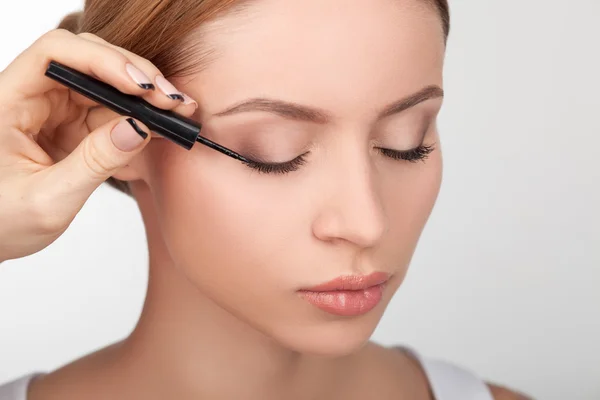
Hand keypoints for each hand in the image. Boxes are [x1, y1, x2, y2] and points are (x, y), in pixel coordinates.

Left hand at [0, 29, 196, 262]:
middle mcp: (32, 97)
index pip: (55, 55)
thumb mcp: (48, 200)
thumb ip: (93, 163)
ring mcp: (54, 110)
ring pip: (106, 84)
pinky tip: (164, 123)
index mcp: (8, 102)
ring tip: (177, 110)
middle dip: (134, 75)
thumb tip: (139, 128)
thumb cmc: (1, 221)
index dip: (101, 60)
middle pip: (89, 61)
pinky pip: (111, 110)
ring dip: (144, 94)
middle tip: (171, 99)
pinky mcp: (73, 126)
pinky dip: (140, 115)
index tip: (138, 86)